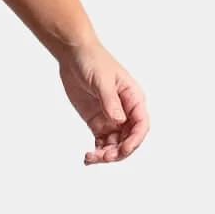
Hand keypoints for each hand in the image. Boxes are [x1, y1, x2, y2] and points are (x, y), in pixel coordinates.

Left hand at [57, 42, 149, 164]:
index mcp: (134, 98)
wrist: (73, 55)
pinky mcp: (97, 121)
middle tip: (103, 157)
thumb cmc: (93, 60)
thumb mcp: (102, 79)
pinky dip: (97, 151)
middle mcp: (126, 111)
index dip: (135, 140)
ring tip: (91, 158)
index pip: (141, 124)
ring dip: (107, 154)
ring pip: (115, 143)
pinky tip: (88, 158)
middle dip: (119, 151)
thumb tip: (119, 120)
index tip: (123, 150)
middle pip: (129, 138)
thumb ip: (110, 100)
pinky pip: (101, 141)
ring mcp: (111, 117)